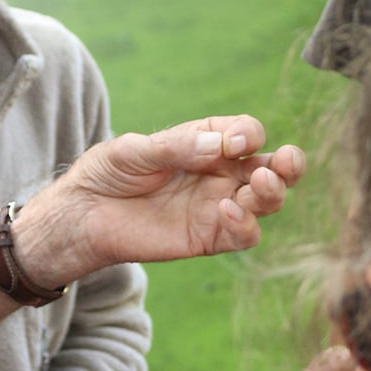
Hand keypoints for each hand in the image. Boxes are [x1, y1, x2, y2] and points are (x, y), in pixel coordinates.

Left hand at [16, 114, 304, 282]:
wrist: (83, 214)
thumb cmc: (108, 172)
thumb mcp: (136, 149)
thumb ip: (177, 147)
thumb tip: (219, 145)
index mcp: (206, 141)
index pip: (245, 133)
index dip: (248, 134)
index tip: (234, 141)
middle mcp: (220, 172)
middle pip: (271, 166)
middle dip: (288, 163)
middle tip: (287, 161)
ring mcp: (218, 205)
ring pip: (266, 200)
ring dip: (273, 192)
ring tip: (259, 183)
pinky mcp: (209, 237)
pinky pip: (244, 234)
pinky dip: (245, 224)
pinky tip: (226, 211)